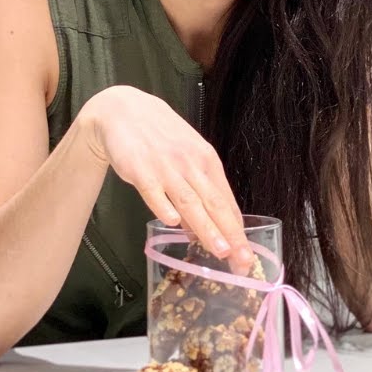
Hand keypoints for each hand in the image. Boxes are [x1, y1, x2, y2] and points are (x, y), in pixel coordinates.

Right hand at [78, 85, 253, 270]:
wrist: (124, 110)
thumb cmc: (161, 136)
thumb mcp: (187, 157)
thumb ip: (197, 192)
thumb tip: (206, 230)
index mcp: (206, 161)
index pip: (226, 201)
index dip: (238, 230)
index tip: (248, 255)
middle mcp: (191, 164)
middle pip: (214, 204)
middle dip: (230, 234)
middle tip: (242, 260)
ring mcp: (166, 167)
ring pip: (189, 202)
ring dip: (206, 227)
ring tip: (220, 250)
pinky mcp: (140, 169)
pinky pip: (153, 191)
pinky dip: (163, 206)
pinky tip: (172, 223)